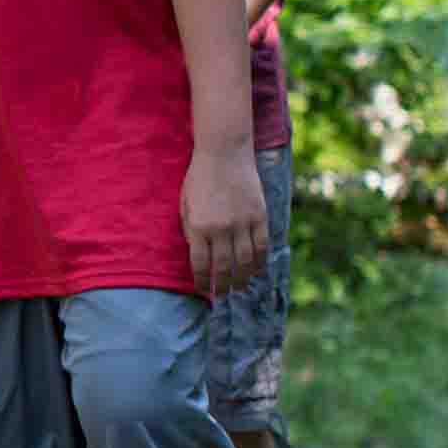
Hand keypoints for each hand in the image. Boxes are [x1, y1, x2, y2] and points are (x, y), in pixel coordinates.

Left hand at [183, 140, 269, 298]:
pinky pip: (262, 246)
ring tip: (240, 286)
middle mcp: (221, 228)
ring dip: (243, 277)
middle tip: (224, 294)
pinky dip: (260, 261)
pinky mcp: (259, 216)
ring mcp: (242, 222)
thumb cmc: (199, 178)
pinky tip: (256, 270)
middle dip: (224, 284)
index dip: (203, 281)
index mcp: (198, 226)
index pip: (201, 264)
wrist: (224, 153)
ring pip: (246, 260)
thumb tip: (197, 256)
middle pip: (224, 267)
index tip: (204, 289)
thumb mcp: (185, 204)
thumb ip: (191, 230)